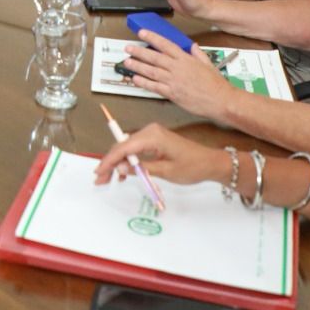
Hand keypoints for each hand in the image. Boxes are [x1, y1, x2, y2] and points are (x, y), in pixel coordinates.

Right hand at [92, 122, 227, 186]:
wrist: (210, 163)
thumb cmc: (193, 166)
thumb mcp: (166, 171)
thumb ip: (141, 169)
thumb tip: (120, 169)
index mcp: (153, 136)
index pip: (123, 147)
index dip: (109, 160)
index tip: (99, 172)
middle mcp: (150, 131)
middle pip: (122, 146)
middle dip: (110, 163)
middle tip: (101, 179)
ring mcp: (152, 134)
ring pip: (126, 148)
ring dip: (117, 163)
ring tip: (109, 179)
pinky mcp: (154, 140)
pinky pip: (135, 149)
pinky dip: (127, 160)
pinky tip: (123, 172)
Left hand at [120, 32, 236, 121]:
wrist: (221, 101)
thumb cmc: (216, 83)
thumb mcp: (208, 64)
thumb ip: (198, 54)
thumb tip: (192, 45)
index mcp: (186, 59)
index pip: (166, 45)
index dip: (152, 37)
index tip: (142, 32)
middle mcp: (177, 68)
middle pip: (154, 58)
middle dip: (139, 52)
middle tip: (128, 48)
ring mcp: (174, 81)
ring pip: (151, 71)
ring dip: (138, 66)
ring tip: (127, 62)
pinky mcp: (172, 94)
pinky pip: (154, 87)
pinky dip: (144, 83)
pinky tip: (135, 79)